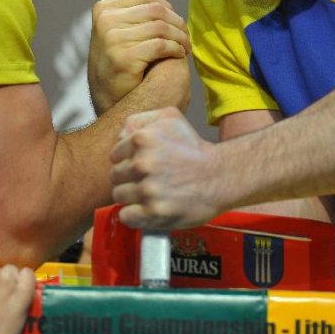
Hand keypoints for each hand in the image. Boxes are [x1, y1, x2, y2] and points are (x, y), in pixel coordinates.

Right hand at [88, 0, 189, 113]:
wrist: (109, 100)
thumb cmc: (120, 64)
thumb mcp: (124, 32)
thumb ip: (140, 11)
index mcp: (103, 9)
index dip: (168, 8)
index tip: (176, 24)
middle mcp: (105, 21)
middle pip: (156, 10)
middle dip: (177, 23)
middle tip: (186, 37)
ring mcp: (112, 39)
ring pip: (161, 27)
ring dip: (180, 37)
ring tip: (185, 47)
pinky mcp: (123, 58)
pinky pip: (161, 45)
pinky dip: (175, 49)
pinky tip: (179, 55)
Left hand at [110, 107, 219, 228]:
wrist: (220, 176)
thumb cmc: (195, 148)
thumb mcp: (171, 118)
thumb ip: (140, 120)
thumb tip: (120, 135)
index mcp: (142, 139)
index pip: (115, 155)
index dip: (127, 160)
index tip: (141, 165)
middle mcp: (142, 163)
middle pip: (115, 176)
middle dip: (128, 178)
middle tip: (147, 179)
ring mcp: (148, 190)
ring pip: (119, 195)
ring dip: (131, 196)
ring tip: (149, 194)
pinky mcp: (154, 212)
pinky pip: (126, 216)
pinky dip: (134, 215)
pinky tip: (146, 209)